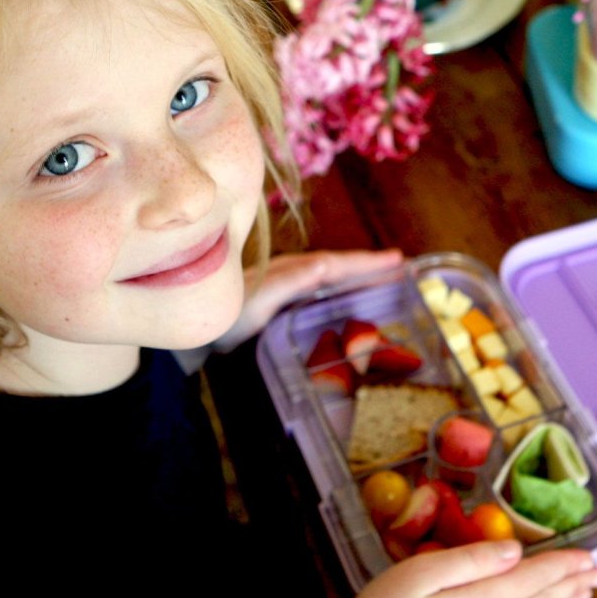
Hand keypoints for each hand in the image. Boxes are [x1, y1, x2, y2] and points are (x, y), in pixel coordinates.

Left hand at [212, 248, 402, 352]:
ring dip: (354, 276)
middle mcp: (288, 276)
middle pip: (336, 266)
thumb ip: (289, 283)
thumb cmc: (226, 320)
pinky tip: (343, 300)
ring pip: (327, 277)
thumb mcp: (258, 301)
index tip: (398, 261)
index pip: (336, 264)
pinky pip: (317, 291)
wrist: (195, 336)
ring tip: (382, 278)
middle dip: (367, 266)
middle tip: (401, 267)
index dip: (367, 263)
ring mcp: (283, 289)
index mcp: (289, 273)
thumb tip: (325, 266)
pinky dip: (336, 290)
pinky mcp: (277, 305)